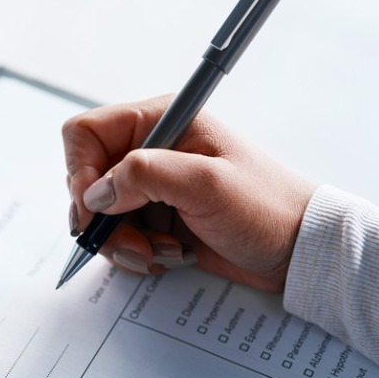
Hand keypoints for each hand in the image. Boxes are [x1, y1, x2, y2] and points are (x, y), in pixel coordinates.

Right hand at [63, 97, 317, 292]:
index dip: (80, 172)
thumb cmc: (266, 207)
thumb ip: (145, 177)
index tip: (93, 211)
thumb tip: (96, 193)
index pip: (87, 133)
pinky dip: (138, 253)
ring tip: (162, 252)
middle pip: (88, 181)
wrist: (298, 249)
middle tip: (134, 243)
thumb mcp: (207, 184)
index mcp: (161, 121)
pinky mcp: (160, 219)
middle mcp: (152, 150)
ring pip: (102, 216)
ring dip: (124, 242)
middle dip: (104, 220)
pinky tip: (171, 256)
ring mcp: (155, 188)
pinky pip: (123, 237)